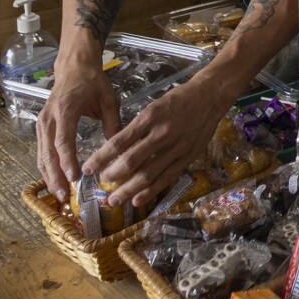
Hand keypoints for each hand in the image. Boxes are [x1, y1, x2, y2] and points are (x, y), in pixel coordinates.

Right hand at [36, 57, 117, 199]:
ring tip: (59, 195)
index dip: (67, 161)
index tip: (74, 178)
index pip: (63, 140)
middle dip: (55, 176)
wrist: (73, 66)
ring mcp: (42, 122)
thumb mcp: (108, 99)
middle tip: (64, 196)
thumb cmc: (92, 82)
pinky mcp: (42, 126)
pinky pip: (41, 151)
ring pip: (42, 154)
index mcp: (66, 109)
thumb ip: (113, 122)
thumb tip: (119, 149)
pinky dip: (46, 168)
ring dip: (49, 176)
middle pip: (48, 152)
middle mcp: (49, 118)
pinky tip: (54, 181)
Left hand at [83, 77, 224, 210]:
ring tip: (114, 200)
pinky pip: (166, 178)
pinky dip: (151, 191)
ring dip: (128, 190)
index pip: (119, 142)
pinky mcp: (187, 157)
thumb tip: (117, 149)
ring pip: (148, 174)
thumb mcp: (154, 107)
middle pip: (131, 161)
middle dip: (112, 175)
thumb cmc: (178, 99)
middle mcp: (161, 133)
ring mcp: (175, 148)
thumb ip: (138, 128)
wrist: (210, 97)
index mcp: (149, 118)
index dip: (101, 158)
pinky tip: (138, 201)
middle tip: (101, 185)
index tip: (88, 168)